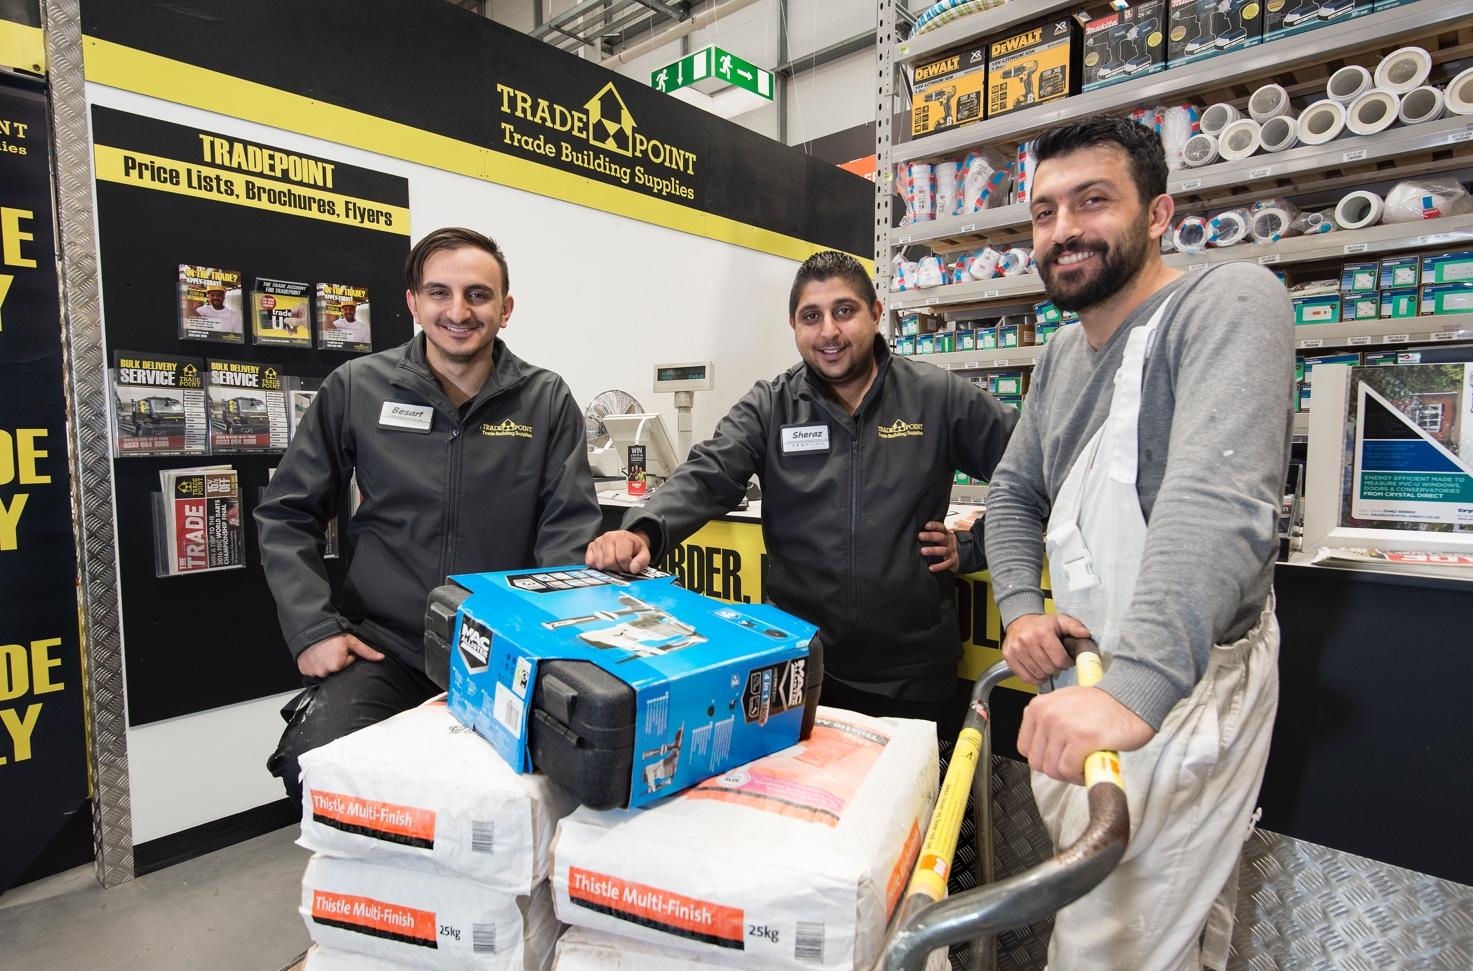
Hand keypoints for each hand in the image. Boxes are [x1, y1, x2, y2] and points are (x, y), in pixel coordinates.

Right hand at [297, 632, 382, 676]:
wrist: (310, 628)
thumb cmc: (332, 634)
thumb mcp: (352, 641)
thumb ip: (366, 651)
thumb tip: (381, 658)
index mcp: (337, 665)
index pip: (347, 663)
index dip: (345, 654)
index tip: (339, 647)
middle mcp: (324, 672)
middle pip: (336, 668)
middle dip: (335, 660)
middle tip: (330, 649)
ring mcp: (313, 672)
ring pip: (323, 670)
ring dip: (323, 663)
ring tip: (322, 651)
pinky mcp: (304, 670)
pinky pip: (311, 671)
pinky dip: (313, 664)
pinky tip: (314, 656)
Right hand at [585, 529, 651, 572]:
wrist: (627, 541)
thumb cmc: (634, 549)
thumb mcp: (644, 554)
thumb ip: (641, 561)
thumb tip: (633, 568)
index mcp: (623, 537)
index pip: (622, 558)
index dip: (626, 566)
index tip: (629, 565)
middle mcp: (609, 537)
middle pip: (609, 561)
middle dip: (617, 568)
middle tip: (621, 565)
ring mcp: (598, 541)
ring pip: (600, 563)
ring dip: (608, 567)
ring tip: (614, 562)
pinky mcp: (591, 546)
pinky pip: (590, 561)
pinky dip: (597, 565)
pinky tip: (604, 562)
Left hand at [918, 521, 958, 572]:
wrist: (964, 555)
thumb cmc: (946, 545)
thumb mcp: (942, 537)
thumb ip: (933, 534)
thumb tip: (915, 532)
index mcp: (946, 534)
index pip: (941, 528)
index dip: (934, 525)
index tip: (926, 525)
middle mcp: (949, 542)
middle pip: (941, 537)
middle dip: (931, 536)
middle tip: (920, 536)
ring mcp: (951, 551)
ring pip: (943, 550)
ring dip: (933, 550)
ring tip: (923, 551)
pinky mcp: (952, 561)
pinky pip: (946, 564)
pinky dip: (939, 566)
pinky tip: (931, 568)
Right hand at [1001, 612, 1092, 683]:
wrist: (1019, 621)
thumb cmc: (1041, 624)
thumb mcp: (1060, 620)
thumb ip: (1074, 626)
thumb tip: (1085, 634)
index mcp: (1042, 632)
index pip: (1059, 660)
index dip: (1067, 663)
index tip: (1067, 660)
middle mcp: (1027, 641)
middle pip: (1049, 669)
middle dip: (1056, 668)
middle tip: (1057, 662)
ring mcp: (1016, 650)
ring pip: (1038, 675)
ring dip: (1046, 674)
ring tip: (1047, 665)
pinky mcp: (1009, 657)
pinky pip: (1025, 678)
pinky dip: (1034, 678)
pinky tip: (1038, 670)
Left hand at [1018, 685, 1155, 784]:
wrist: (1131, 700)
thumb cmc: (1103, 706)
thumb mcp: (1064, 705)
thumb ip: (1048, 724)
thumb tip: (1041, 751)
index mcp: (1038, 706)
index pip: (1025, 748)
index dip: (1044, 758)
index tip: (1059, 757)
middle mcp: (1047, 714)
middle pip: (1038, 762)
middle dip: (1057, 769)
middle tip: (1075, 763)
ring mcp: (1063, 726)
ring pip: (1052, 769)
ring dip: (1070, 774)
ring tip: (1085, 763)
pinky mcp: (1081, 739)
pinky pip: (1068, 770)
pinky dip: (1080, 775)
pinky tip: (1091, 764)